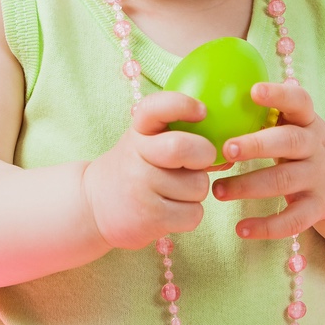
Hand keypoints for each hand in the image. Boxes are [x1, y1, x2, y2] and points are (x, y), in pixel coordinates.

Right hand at [81, 91, 218, 250]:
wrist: (95, 206)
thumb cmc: (138, 168)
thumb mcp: (148, 142)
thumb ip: (183, 137)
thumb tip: (229, 152)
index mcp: (139, 129)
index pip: (157, 107)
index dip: (183, 106)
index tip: (202, 111)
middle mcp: (136, 154)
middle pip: (182, 149)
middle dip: (204, 155)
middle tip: (202, 161)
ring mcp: (140, 187)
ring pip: (197, 186)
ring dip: (195, 191)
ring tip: (174, 192)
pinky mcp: (148, 218)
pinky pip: (193, 214)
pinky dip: (190, 214)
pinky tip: (171, 210)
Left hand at [209, 81, 324, 239]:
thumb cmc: (302, 143)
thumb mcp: (295, 124)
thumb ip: (267, 114)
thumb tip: (214, 99)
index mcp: (308, 120)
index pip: (299, 101)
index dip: (278, 95)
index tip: (254, 90)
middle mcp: (316, 146)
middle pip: (288, 142)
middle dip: (256, 145)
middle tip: (226, 149)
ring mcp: (318, 177)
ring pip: (284, 181)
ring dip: (249, 186)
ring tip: (218, 191)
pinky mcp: (317, 207)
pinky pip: (293, 220)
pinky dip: (267, 227)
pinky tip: (241, 229)